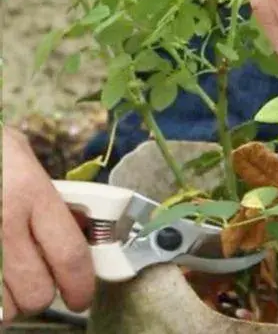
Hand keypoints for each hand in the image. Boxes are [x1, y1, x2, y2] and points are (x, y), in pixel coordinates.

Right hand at [2, 127, 94, 323]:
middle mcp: (3, 222)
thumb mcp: (21, 155)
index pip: (70, 254)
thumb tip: (83, 226)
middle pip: (37, 292)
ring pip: (4, 309)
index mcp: (30, 193)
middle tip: (39, 281)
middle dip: (43, 293)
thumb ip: (51, 193)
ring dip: (10, 302)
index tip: (82, 296)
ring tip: (8, 279)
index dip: (82, 284)